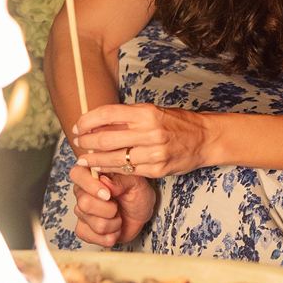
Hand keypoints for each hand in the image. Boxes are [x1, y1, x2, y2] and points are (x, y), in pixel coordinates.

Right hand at [67, 163, 156, 247]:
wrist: (140, 214)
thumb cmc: (137, 193)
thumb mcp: (135, 182)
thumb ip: (120, 180)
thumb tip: (105, 182)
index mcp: (91, 174)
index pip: (77, 174)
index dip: (91, 186)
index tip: (108, 194)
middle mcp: (82, 191)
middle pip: (84, 203)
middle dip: (109, 209)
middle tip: (118, 206)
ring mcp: (82, 211)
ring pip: (93, 223)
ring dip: (113, 224)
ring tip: (118, 217)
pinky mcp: (84, 229)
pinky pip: (88, 236)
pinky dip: (108, 236)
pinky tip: (114, 229)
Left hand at [71, 103, 209, 178]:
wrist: (205, 138)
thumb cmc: (177, 122)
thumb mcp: (153, 111)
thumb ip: (127, 118)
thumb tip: (97, 123)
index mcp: (146, 113)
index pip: (107, 114)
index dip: (88, 121)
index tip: (78, 126)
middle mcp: (150, 132)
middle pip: (106, 138)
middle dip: (87, 142)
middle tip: (78, 144)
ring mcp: (154, 153)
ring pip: (114, 159)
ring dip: (95, 160)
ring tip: (85, 160)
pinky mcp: (157, 169)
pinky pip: (128, 170)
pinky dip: (112, 170)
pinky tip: (104, 169)